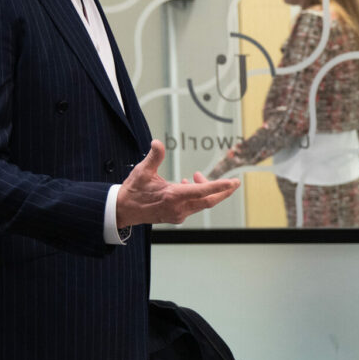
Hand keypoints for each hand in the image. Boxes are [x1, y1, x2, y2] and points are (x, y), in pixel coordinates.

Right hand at [116, 140, 239, 227]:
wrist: (123, 210)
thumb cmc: (133, 190)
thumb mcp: (142, 171)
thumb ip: (154, 156)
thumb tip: (158, 142)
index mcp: (172, 196)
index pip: (202, 191)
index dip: (219, 187)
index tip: (233, 182)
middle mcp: (179, 208)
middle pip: (209, 201)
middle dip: (223, 192)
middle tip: (235, 183)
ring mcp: (179, 214)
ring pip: (202, 203)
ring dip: (205, 189)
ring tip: (195, 174)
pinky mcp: (177, 217)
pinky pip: (194, 206)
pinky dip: (196, 195)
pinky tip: (187, 183)